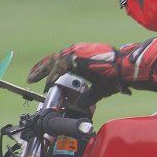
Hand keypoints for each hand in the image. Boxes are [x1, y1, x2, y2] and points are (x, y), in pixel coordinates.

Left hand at [27, 36, 156, 92]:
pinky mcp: (78, 55)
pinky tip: (49, 83)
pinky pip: (61, 65)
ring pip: (55, 60)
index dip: (48, 69)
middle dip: (41, 68)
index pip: (59, 61)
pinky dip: (54, 74)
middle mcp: (78, 52)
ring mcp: (77, 52)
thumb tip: (81, 105)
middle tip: (30, 78)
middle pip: (53, 58)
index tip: (39, 78)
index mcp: (81, 58)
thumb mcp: (99, 89)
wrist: (125, 69)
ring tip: (35, 80)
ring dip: (44, 71)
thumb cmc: (116, 76)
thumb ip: (89, 96)